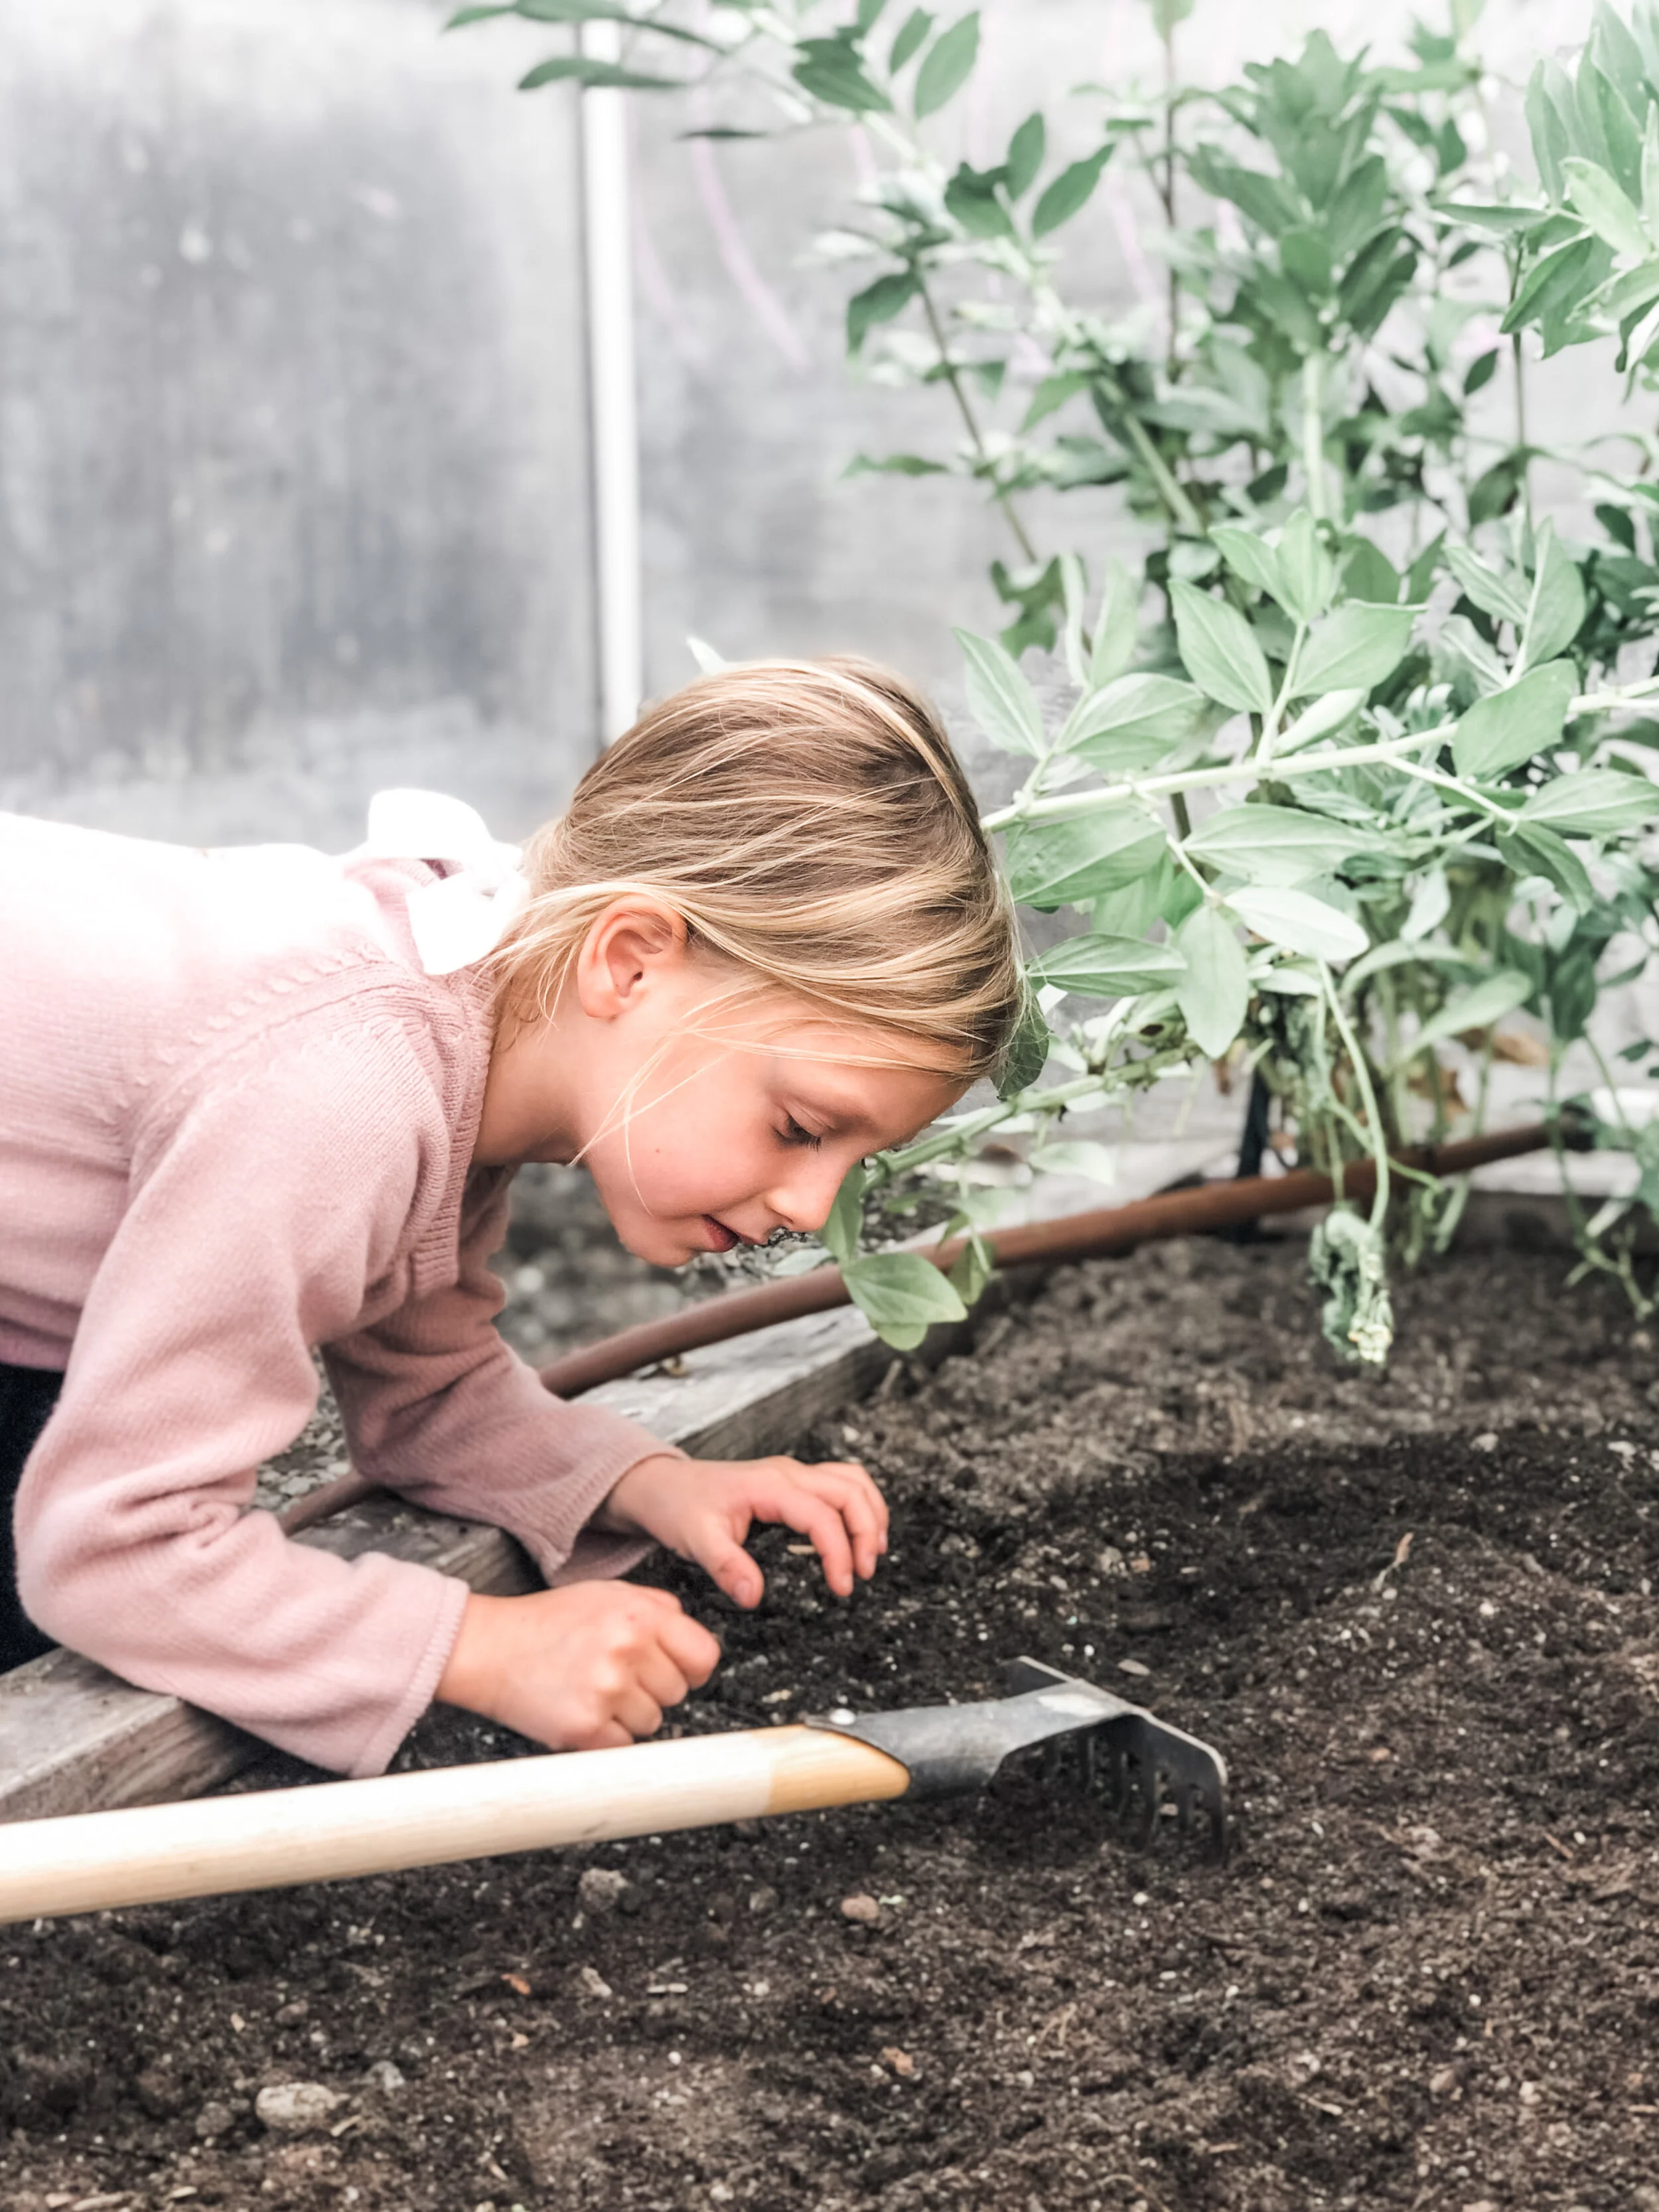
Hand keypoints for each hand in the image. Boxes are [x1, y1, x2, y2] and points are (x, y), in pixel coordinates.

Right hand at [435, 1581, 719, 1749]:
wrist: (490, 1648)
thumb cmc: (546, 1622)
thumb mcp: (608, 1593)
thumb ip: (657, 1608)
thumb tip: (692, 1640)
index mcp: (640, 1615)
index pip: (705, 1655)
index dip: (691, 1667)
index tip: (677, 1670)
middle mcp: (628, 1650)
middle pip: (678, 1692)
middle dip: (654, 1688)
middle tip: (617, 1676)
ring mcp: (607, 1691)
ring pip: (653, 1722)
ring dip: (629, 1714)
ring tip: (594, 1690)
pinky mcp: (585, 1727)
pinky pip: (623, 1745)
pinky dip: (606, 1735)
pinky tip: (583, 1709)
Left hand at [600, 1452, 888, 1608]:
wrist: (662, 1485)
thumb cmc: (678, 1508)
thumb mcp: (695, 1540)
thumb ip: (726, 1566)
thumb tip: (754, 1596)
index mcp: (770, 1486)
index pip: (822, 1516)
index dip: (839, 1553)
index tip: (842, 1587)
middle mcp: (788, 1473)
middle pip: (849, 1491)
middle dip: (866, 1531)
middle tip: (863, 1574)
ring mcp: (792, 1473)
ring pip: (851, 1480)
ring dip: (870, 1513)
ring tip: (873, 1553)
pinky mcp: (792, 1481)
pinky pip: (839, 1482)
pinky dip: (857, 1505)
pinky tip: (857, 1533)